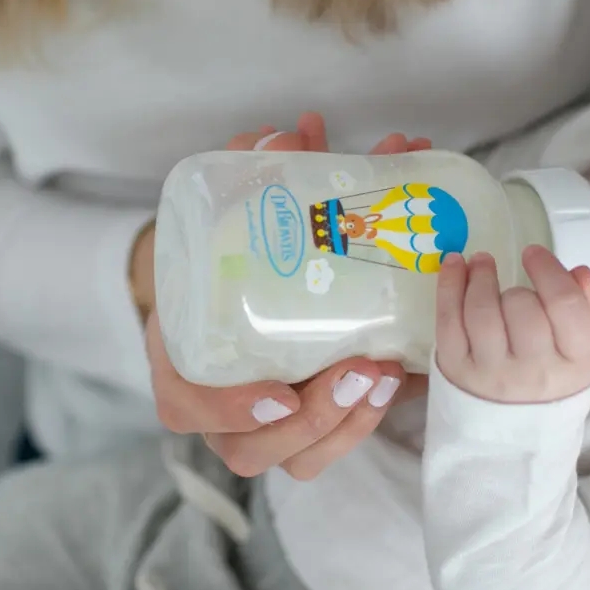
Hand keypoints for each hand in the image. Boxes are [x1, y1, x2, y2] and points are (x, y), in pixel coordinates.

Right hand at [140, 113, 430, 479]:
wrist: (221, 291)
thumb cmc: (216, 262)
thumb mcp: (217, 220)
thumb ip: (248, 179)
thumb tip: (292, 131)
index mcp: (181, 367)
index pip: (188, 407)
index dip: (232, 409)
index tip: (281, 390)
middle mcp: (220, 412)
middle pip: (258, 450)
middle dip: (317, 418)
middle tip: (363, 367)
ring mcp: (265, 428)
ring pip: (304, 457)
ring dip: (352, 422)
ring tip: (392, 371)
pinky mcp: (310, 424)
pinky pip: (338, 439)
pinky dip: (374, 412)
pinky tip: (408, 371)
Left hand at [436, 246, 589, 403]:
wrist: (515, 433)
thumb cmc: (551, 379)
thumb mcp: (580, 349)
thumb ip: (586, 309)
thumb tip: (579, 272)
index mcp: (574, 362)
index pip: (565, 306)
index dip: (548, 271)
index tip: (533, 252)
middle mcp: (533, 372)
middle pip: (523, 310)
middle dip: (516, 288)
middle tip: (512, 284)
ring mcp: (491, 374)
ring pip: (482, 314)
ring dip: (479, 278)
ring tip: (480, 262)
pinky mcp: (457, 370)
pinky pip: (448, 321)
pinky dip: (448, 286)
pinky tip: (454, 264)